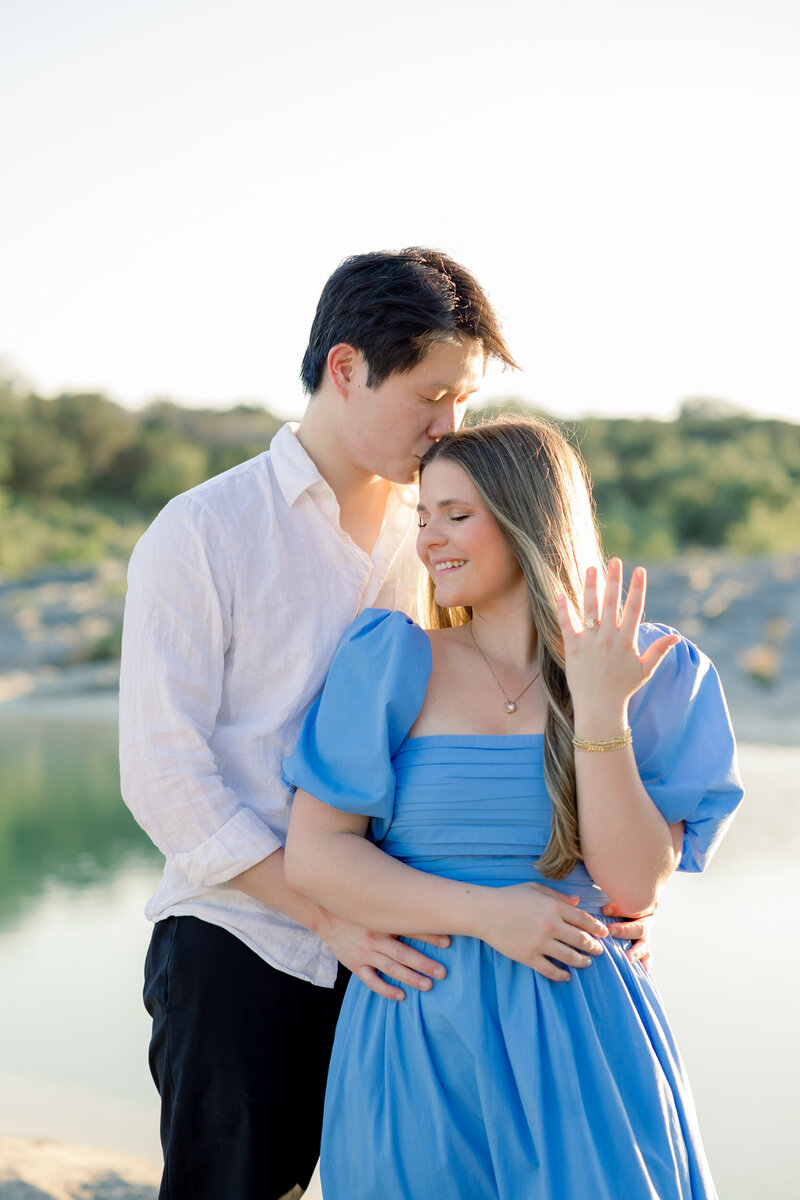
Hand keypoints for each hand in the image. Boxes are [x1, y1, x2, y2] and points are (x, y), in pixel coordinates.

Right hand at [319, 913, 449, 1000]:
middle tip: (442, 972)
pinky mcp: (355, 964)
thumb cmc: (357, 907)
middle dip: (424, 963)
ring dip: (410, 978)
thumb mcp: (377, 902)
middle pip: (404, 953)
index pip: (410, 928)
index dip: (430, 935)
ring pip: (391, 968)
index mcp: (383, 920)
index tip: (448, 942)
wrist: (326, 914)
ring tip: (428, 985)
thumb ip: (398, 903)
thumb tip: (424, 898)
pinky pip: (372, 980)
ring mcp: (364, 953)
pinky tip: (401, 995)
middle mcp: (375, 938)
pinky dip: (386, 989)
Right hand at [474, 882, 607, 981]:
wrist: (485, 912)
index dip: (597, 928)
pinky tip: (567, 976)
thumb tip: (577, 902)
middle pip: (581, 940)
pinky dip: (562, 975)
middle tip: (599, 951)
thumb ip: (558, 896)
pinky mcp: (529, 957)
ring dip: (582, 961)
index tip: (604, 934)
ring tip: (587, 963)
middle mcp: (551, 926)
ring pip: (570, 957)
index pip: (584, 920)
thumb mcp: (535, 889)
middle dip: (594, 947)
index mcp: (554, 907)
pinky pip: (551, 970)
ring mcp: (540, 943)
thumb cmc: (509, 897)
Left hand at [557, 559, 678, 726]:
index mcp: (627, 640)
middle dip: (614, 580)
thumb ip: (659, 650)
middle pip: (612, 602)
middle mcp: (609, 637)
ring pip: (590, 608)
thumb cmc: (623, 689)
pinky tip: (560, 593)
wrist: (600, 707)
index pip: (634, 608)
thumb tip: (675, 637)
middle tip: (615, 561)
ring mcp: (590, 642)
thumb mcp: (645, 670)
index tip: (640, 570)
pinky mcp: (573, 648)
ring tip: (591, 568)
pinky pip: (567, 624)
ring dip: (591, 586)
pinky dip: (563, 609)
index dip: (638, 588)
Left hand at [603, 900, 656, 971]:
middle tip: (611, 931)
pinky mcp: (644, 947)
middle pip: (639, 926)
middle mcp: (646, 919)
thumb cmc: (615, 897)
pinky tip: (643, 971)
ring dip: (635, 951)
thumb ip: (607, 894)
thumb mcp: (613, 893)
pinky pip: (648, 956)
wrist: (627, 904)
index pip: (632, 906)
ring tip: (627, 958)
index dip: (618, 909)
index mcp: (641, 903)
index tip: (604, 910)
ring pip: (644, 943)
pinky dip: (646, 963)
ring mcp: (646, 934)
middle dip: (625, 929)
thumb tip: (594, 900)